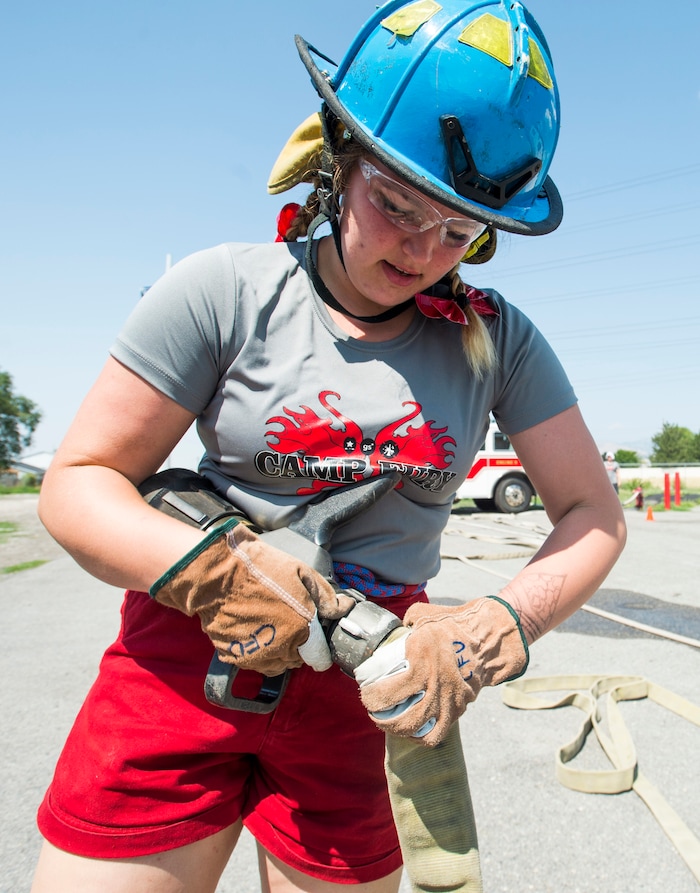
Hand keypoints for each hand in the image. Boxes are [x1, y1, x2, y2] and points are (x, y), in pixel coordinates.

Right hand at [151, 519, 352, 675]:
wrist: (218, 573)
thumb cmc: (260, 568)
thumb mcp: (302, 573)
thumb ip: (325, 596)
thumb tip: (344, 608)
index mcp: (302, 629)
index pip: (319, 658)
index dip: (320, 648)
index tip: (316, 639)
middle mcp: (280, 648)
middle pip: (297, 660)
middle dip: (299, 645)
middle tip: (289, 621)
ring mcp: (255, 655)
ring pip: (276, 665)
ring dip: (279, 651)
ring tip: (272, 625)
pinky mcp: (234, 656)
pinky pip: (253, 662)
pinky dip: (256, 651)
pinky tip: (253, 629)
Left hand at [355, 597, 527, 745]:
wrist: (486, 638)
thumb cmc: (451, 624)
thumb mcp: (422, 616)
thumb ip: (403, 625)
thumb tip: (390, 630)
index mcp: (421, 663)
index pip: (387, 692)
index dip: (371, 699)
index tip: (365, 694)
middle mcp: (434, 686)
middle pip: (401, 719)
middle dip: (382, 720)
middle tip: (375, 711)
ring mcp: (447, 701)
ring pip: (418, 730)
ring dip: (399, 731)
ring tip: (390, 723)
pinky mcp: (458, 709)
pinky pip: (437, 734)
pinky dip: (421, 737)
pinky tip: (413, 729)